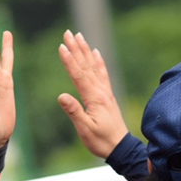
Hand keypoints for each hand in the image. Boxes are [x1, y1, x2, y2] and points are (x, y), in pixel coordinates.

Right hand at [57, 30, 128, 158]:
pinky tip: (96, 53)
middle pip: (86, 66)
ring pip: (94, 67)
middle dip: (76, 48)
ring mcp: (105, 92)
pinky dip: (98, 62)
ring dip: (86, 51)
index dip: (69, 60)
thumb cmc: (100, 141)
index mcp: (94, 98)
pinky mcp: (107, 95)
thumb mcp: (85, 129)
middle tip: (68, 33)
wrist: (119, 147)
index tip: (61, 47)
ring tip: (80, 37)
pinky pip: (102, 74)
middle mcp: (101, 91)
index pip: (78, 75)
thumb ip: (74, 112)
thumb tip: (61, 96)